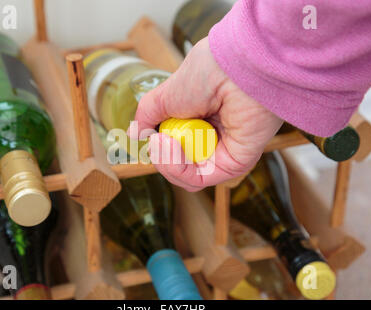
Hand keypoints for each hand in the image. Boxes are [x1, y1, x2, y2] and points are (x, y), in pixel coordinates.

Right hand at [129, 38, 283, 191]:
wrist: (235, 69)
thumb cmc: (208, 74)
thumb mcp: (166, 95)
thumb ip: (148, 115)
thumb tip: (135, 134)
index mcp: (197, 121)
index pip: (172, 148)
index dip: (158, 147)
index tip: (149, 134)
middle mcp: (211, 138)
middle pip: (177, 166)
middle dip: (160, 157)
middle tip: (156, 139)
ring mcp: (222, 152)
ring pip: (185, 177)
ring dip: (165, 163)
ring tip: (162, 141)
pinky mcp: (234, 163)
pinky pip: (199, 179)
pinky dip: (179, 169)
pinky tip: (172, 146)